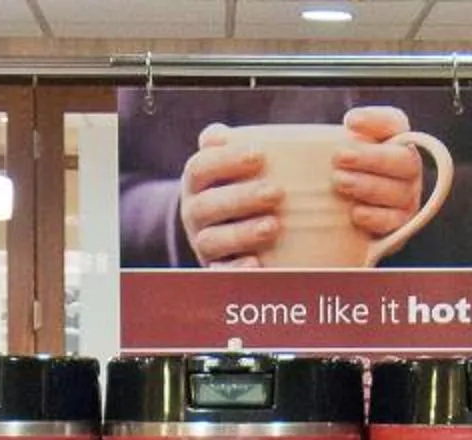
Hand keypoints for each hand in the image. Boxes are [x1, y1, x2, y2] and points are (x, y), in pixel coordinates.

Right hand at [180, 124, 280, 268]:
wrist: (225, 228)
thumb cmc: (238, 184)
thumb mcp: (230, 163)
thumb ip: (227, 146)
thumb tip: (218, 134)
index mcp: (196, 182)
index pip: (201, 168)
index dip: (226, 160)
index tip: (259, 154)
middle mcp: (194, 213)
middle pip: (207, 205)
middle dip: (241, 198)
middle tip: (277, 192)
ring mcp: (203, 243)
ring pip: (212, 240)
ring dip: (242, 233)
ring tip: (273, 226)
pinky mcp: (216, 269)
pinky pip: (220, 273)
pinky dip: (236, 270)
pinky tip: (256, 263)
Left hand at [335, 105, 423, 240]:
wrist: (342, 217)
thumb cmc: (339, 176)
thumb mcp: (331, 151)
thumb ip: (328, 138)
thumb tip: (303, 131)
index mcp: (395, 140)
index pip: (393, 123)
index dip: (375, 121)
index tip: (349, 121)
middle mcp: (407, 168)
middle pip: (401, 159)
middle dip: (370, 157)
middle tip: (339, 157)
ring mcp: (406, 197)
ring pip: (398, 191)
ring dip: (368, 185)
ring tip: (340, 182)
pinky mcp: (400, 225)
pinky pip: (394, 222)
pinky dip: (375, 217)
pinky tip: (355, 213)